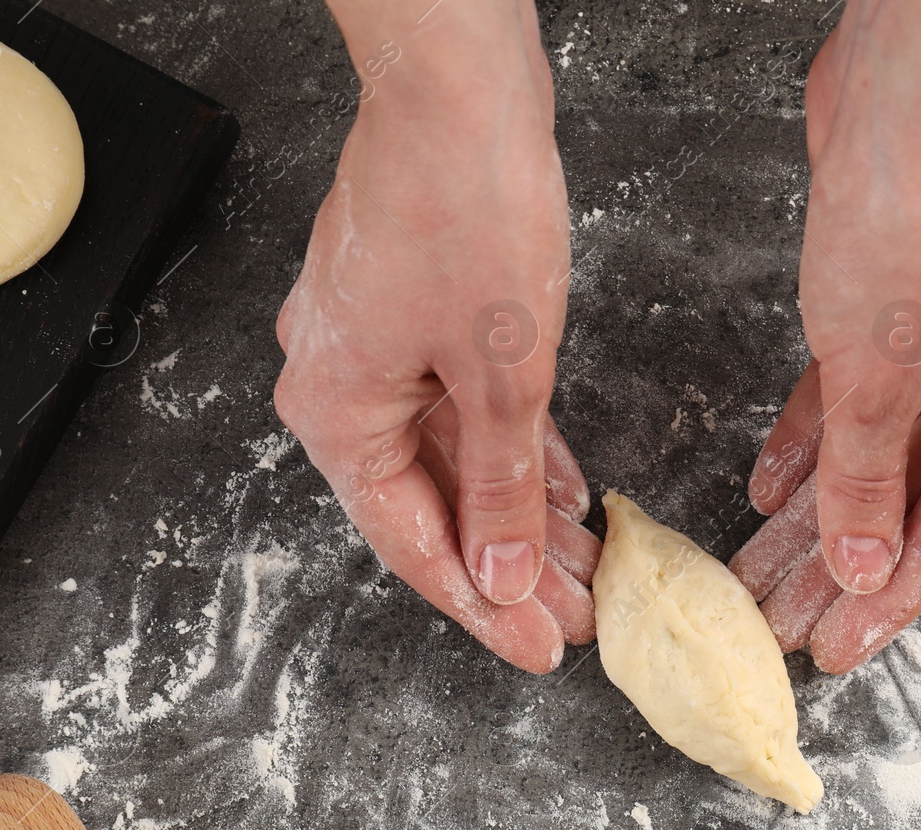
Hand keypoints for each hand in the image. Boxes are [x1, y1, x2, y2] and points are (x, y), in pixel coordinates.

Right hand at [274, 4, 596, 672]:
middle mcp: (340, 385)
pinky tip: (564, 491)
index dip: (483, 606)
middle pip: (433, 506)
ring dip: (519, 511)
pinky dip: (514, 450)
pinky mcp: (414, 315)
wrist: (458, 88)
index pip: (412, 542)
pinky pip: (463, 408)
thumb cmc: (466, 210)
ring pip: (455, 459)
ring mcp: (374, 348)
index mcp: (335, 411)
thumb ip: (501, 483)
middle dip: (511, 564)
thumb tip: (502, 571)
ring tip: (586, 564)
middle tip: (579, 617)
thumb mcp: (501, 372)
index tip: (540, 650)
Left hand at [731, 4, 920, 673]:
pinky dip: (814, 440)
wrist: (910, 94)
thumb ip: (865, 479)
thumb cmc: (918, 225)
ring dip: (816, 512)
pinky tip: (768, 487)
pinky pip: (856, 402)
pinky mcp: (901, 318)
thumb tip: (861, 564)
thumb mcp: (878, 377)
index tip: (832, 651)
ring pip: (877, 456)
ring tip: (756, 573)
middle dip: (836, 566)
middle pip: (908, 504)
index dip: (884, 602)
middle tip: (777, 625)